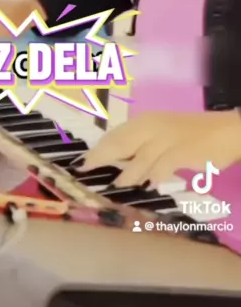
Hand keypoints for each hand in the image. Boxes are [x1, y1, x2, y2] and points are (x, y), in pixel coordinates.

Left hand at [82, 111, 240, 186]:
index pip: (115, 135)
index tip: (80, 162)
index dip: (97, 149)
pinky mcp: (183, 151)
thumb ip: (140, 146)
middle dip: (101, 158)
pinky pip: (163, 165)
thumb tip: (116, 163)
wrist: (226, 131)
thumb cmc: (191, 135)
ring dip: (127, 173)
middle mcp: (153, 126)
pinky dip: (154, 176)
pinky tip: (149, 185)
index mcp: (145, 121)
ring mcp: (167, 138)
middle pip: (120, 143)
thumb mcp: (161, 135)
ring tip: (117, 185)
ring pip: (140, 158)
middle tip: (85, 171)